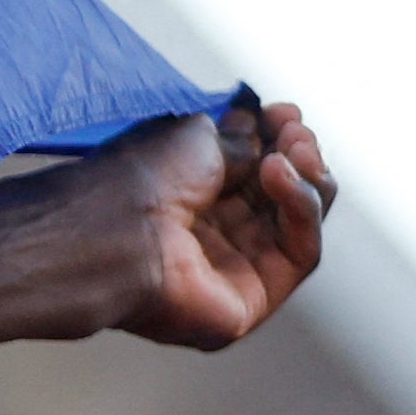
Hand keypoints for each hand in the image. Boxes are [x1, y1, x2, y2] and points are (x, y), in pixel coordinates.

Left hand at [96, 94, 336, 352]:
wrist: (110, 229)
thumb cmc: (135, 182)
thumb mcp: (196, 140)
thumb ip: (241, 139)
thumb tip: (268, 129)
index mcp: (188, 201)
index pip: (254, 172)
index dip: (275, 140)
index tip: (282, 113)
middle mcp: (209, 238)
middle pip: (283, 198)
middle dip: (298, 157)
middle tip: (295, 131)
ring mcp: (231, 272)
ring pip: (300, 223)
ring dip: (305, 180)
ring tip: (291, 150)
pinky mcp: (251, 301)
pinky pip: (301, 253)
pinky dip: (301, 208)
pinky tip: (281, 176)